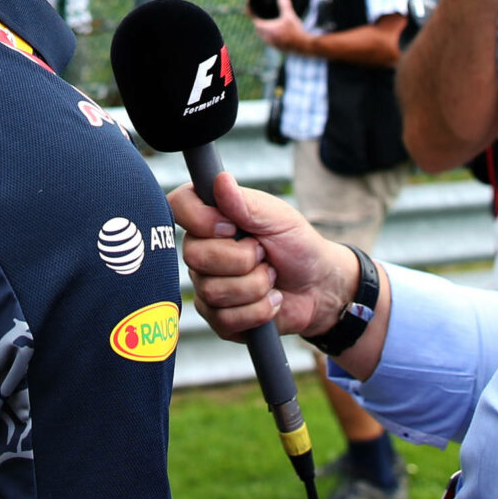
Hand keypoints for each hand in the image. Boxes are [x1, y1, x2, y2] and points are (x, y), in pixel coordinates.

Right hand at [168, 173, 356, 343]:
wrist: (319, 287)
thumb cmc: (297, 245)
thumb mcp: (279, 218)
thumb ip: (247, 203)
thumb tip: (220, 179)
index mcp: (211, 218)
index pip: (178, 206)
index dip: (200, 219)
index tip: (232, 227)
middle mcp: (202, 250)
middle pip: (195, 256)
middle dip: (242, 259)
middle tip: (265, 255)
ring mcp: (206, 286)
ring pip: (214, 291)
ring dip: (256, 286)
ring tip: (271, 277)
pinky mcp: (218, 318)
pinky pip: (226, 319)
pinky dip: (259, 311)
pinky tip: (270, 300)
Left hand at [250, 4, 308, 52]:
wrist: (304, 46)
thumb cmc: (296, 31)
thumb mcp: (289, 16)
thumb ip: (284, 4)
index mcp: (266, 30)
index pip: (253, 18)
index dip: (250, 10)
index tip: (249, 4)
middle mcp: (266, 38)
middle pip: (257, 26)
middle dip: (257, 18)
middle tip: (258, 10)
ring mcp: (271, 43)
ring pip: (262, 33)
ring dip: (263, 26)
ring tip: (265, 18)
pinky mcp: (276, 47)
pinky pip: (268, 38)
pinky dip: (268, 32)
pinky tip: (273, 30)